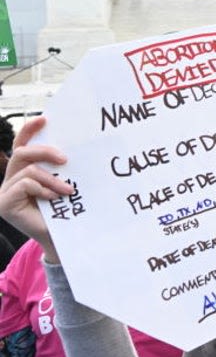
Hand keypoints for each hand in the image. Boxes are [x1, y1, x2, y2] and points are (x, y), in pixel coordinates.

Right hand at [0, 117, 72, 262]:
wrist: (62, 238)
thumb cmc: (65, 211)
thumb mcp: (62, 183)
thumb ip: (57, 168)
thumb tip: (69, 148)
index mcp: (24, 171)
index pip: (22, 145)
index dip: (29, 130)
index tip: (45, 118)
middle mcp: (10, 179)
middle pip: (22, 153)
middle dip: (44, 151)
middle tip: (65, 159)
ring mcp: (4, 192)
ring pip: (27, 169)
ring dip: (51, 178)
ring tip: (68, 190)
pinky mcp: (3, 204)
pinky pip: (25, 184)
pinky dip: (43, 189)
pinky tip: (55, 198)